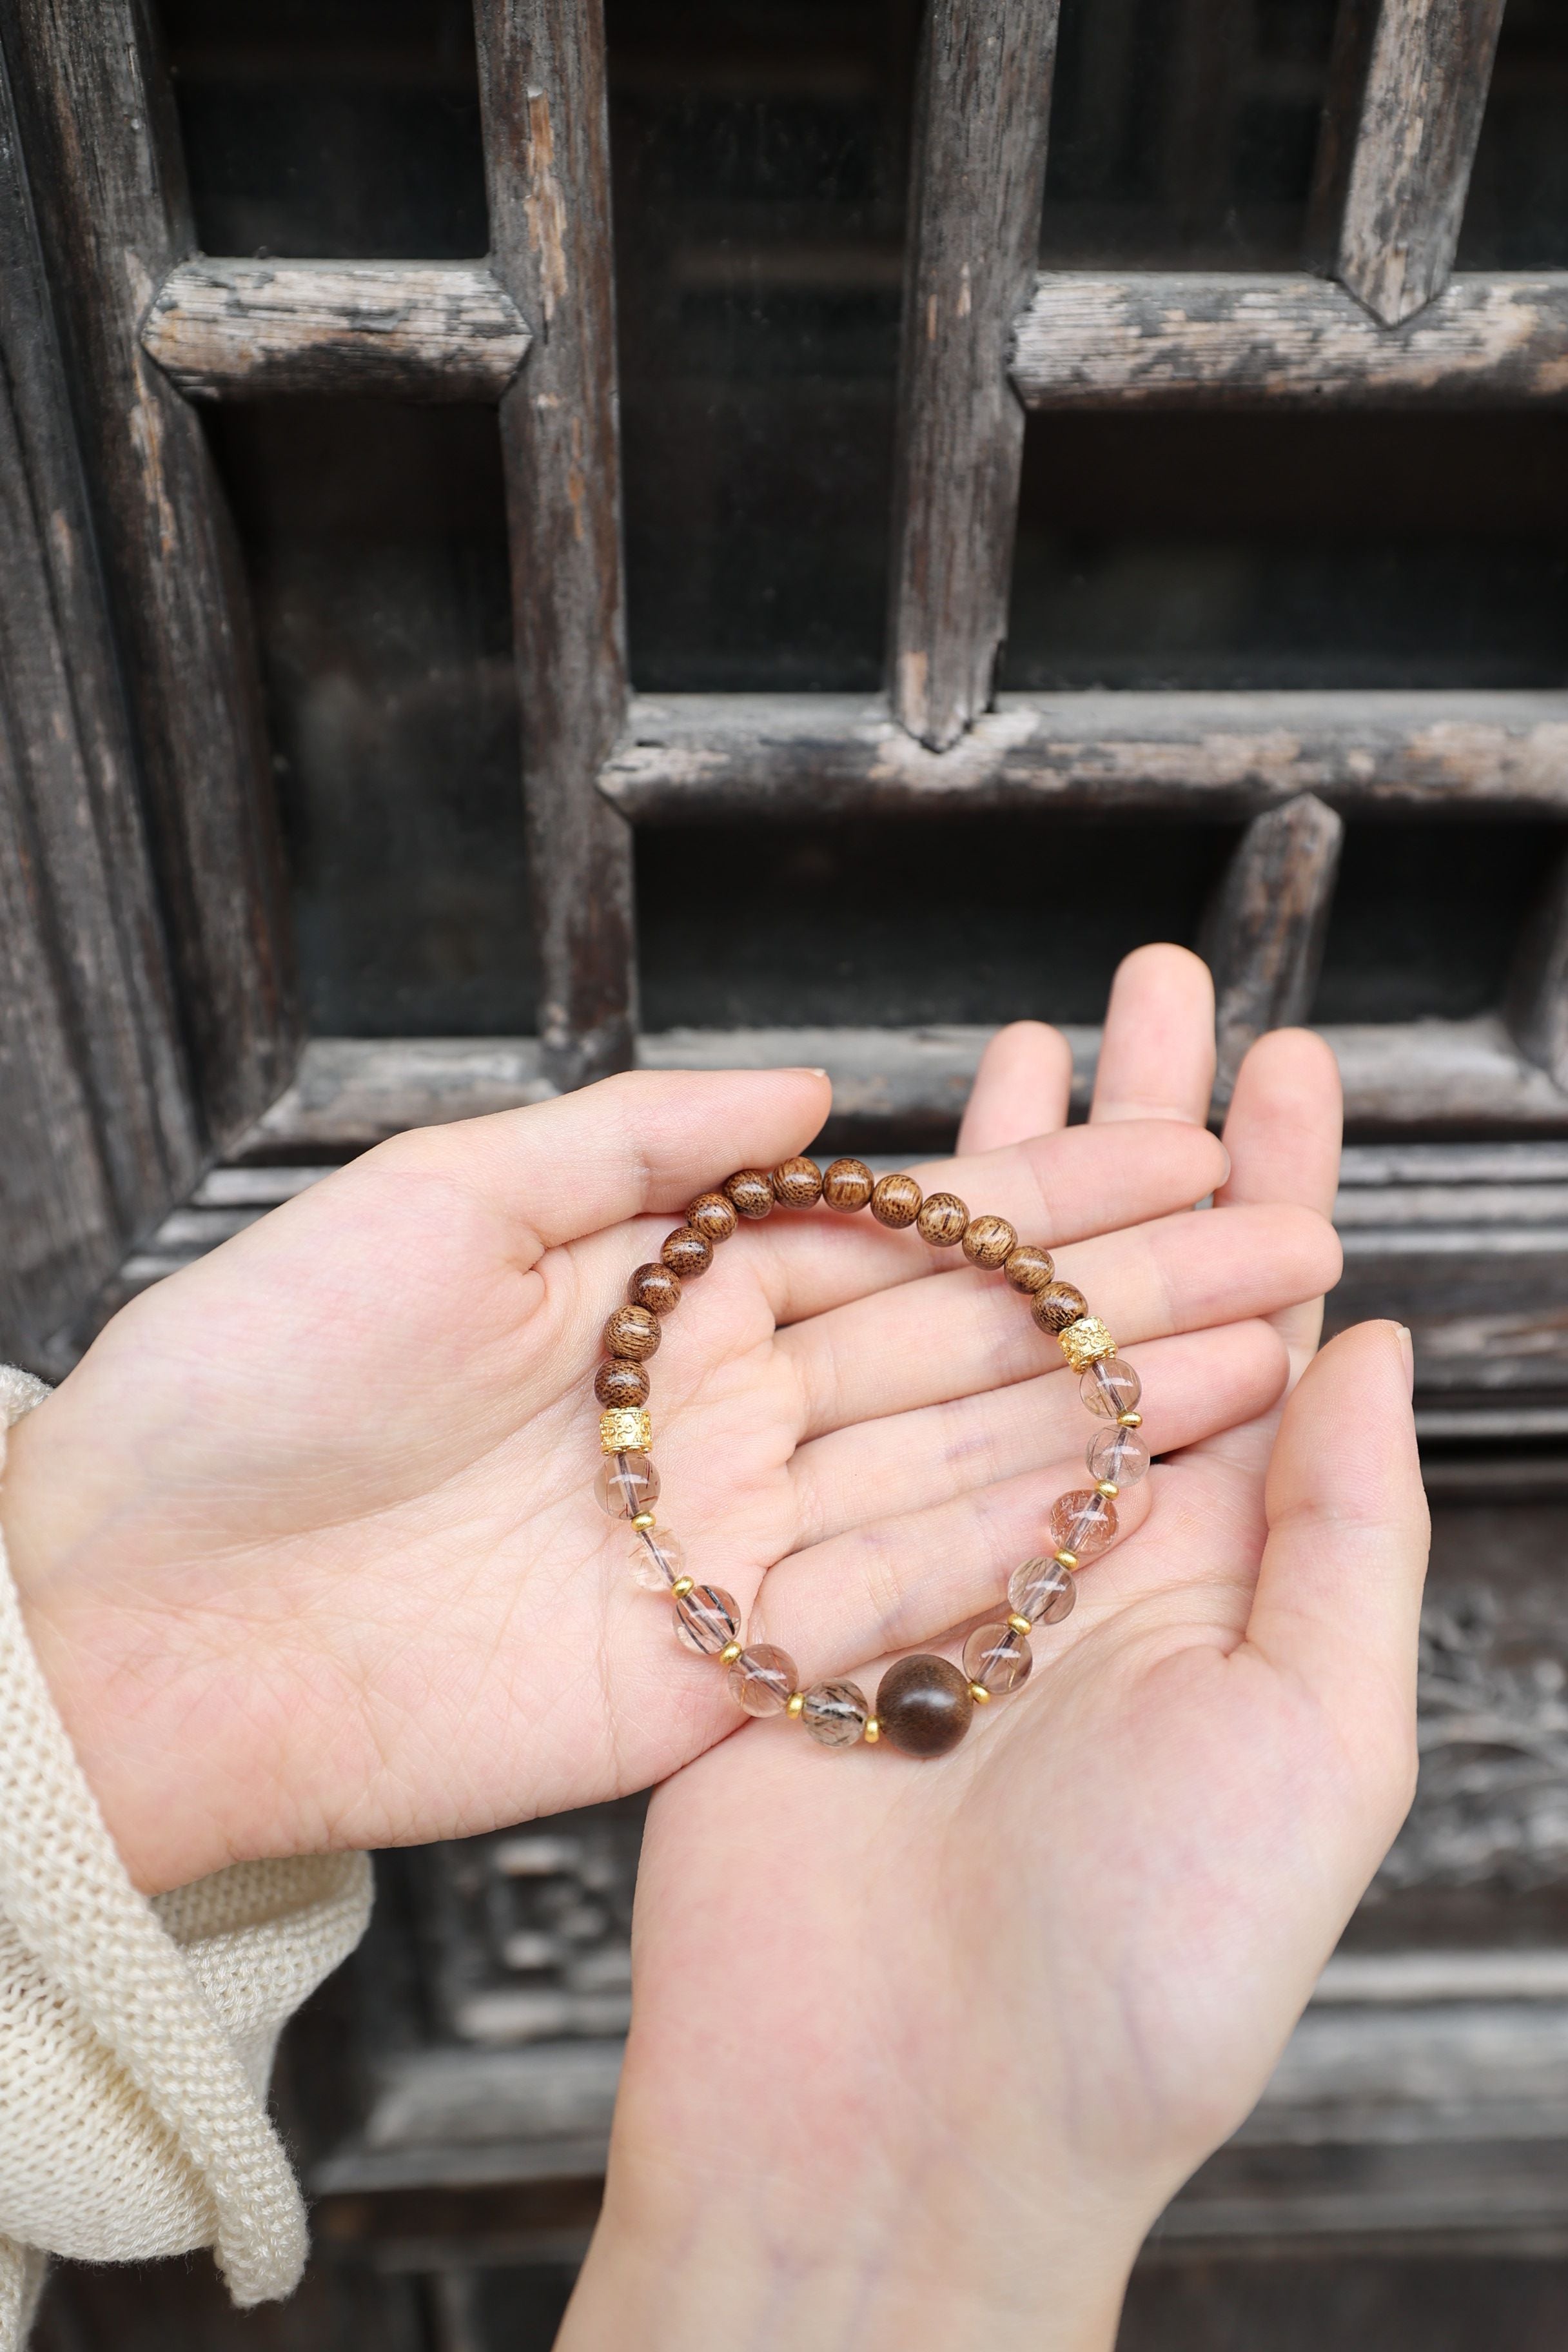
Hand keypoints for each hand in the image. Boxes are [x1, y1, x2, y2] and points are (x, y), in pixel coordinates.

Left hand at [1, 947, 1330, 1896]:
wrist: (130, 1603)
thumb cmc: (249, 1375)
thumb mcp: (441, 1196)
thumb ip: (637, 1147)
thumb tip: (809, 1091)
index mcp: (661, 1294)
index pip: (889, 1236)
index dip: (1034, 1199)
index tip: (1172, 1155)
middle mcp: (712, 1415)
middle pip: (951, 1349)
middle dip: (1116, 1297)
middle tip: (1274, 1243)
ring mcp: (716, 1544)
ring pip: (944, 1467)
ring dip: (1096, 1417)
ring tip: (1248, 1358)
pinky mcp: (699, 1670)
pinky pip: (870, 1603)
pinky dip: (992, 1555)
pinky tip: (1109, 1498)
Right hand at [563, 987, 1423, 2351]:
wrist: (890, 2118)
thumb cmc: (1134, 1972)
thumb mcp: (1312, 1749)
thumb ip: (1347, 1539)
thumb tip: (1372, 1348)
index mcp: (1219, 1578)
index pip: (1265, 1333)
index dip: (1282, 1188)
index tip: (1289, 1064)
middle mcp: (1082, 1541)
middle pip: (1122, 1289)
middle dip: (1151, 1135)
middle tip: (1162, 986)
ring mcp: (935, 1543)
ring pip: (980, 1312)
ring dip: (1011, 1175)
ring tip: (1037, 1038)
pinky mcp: (802, 1571)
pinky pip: (840, 1390)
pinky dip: (860, 1279)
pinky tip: (878, 1190)